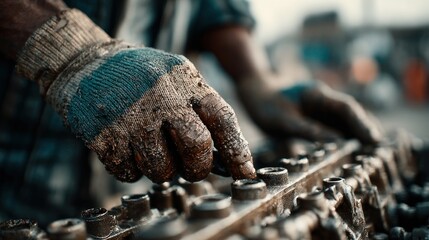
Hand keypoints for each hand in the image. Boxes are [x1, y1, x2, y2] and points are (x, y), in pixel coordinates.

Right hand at [16, 9, 255, 182]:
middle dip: (198, 167)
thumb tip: (225, 160)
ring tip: (152, 150)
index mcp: (185, 80)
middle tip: (191, 167)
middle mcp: (160, 96)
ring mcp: (130, 116)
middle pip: (196, 146)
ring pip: (161, 169)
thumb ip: (200, 113)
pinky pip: (129, 173)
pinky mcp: (104, 136)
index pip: (222, 119)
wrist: (87, 65)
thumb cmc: (143, 80)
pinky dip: (132, 169)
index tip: (244, 173)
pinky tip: (127, 147)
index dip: (237, 150)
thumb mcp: (177, 80)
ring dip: (161, 170)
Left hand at [237, 76, 382, 143]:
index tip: (373, 139)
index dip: (361, 123)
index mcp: (316, 94)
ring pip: (344, 118)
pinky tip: (351, 147)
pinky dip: (344, 134)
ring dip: (357, 132)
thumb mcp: (282, 120)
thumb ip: (307, 129)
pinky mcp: (315, 113)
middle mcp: (322, 98)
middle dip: (365, 129)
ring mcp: (320, 105)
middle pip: (350, 113)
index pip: (347, 107)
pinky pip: (334, 124)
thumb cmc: (265, 106)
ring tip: (371, 151)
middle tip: (379, 149)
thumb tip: (335, 142)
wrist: (255, 93)